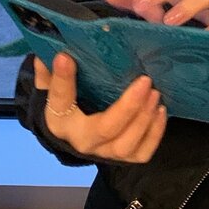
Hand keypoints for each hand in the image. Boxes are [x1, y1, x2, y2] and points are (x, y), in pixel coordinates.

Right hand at [33, 52, 166, 161]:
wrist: (75, 134)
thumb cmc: (68, 102)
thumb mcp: (52, 86)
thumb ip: (49, 70)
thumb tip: (48, 52)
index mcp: (60, 119)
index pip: (59, 99)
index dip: (62, 79)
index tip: (65, 57)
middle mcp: (81, 140)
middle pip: (105, 129)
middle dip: (128, 107)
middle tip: (144, 80)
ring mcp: (105, 152)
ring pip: (126, 144)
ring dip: (144, 118)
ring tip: (154, 92)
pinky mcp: (124, 157)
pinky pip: (142, 152)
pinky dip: (155, 133)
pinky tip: (160, 110)